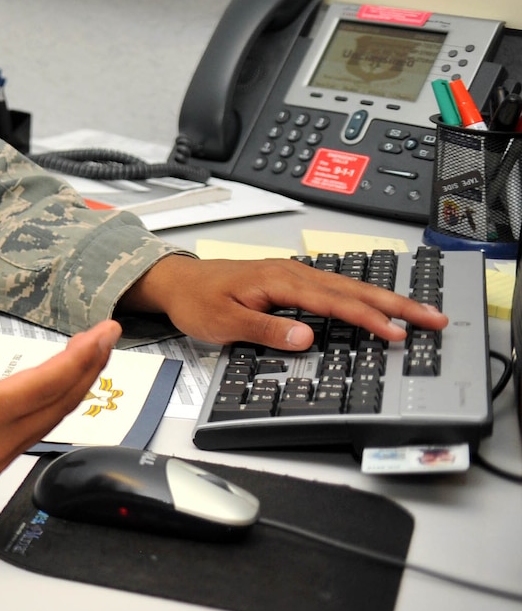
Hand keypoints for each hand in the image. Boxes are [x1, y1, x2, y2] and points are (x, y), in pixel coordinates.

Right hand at [0, 267, 118, 491]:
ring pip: (52, 422)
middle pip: (62, 404)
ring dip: (74, 388)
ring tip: (89, 357)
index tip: (104, 330)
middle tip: (106, 336)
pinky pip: (34, 435)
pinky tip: (55, 388)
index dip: (84, 354)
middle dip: (90, 367)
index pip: (50, 382)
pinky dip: (52, 408)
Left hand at [118, 252, 446, 350]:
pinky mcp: (291, 280)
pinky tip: (377, 305)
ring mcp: (293, 274)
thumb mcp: (225, 322)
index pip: (335, 303)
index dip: (369, 319)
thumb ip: (266, 329)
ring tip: (417, 313)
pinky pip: (335, 288)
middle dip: (395, 304)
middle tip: (433, 318)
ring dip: (384, 300)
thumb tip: (306, 338)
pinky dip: (362, 297)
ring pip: (348, 287)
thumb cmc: (197, 299)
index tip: (396, 332)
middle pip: (353, 290)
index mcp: (280, 280)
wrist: (177, 281)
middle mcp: (292, 272)